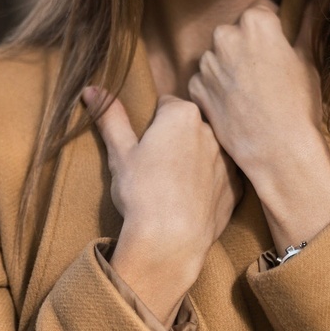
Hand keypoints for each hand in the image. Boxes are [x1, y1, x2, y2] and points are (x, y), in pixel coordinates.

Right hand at [83, 87, 241, 323]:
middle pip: (188, 127)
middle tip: (154, 168)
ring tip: (170, 188)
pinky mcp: (236, 187)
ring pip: (205, 151)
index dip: (151, 125)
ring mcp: (227, 159)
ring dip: (192, 160)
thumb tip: (92, 89)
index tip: (143, 147)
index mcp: (183, 114)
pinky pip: (219, 177)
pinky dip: (207, 184)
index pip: (165, 105)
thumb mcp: (119, 152)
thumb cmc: (142, 193)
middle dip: (174, 139)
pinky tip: (189, 201)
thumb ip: (110, 117)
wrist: (171, 241)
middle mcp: (211, 131)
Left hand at [186, 0, 324, 179]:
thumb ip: (306, 25)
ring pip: (218, 55)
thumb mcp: (308, 61)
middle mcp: (226, 35)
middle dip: (247, 45)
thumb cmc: (300, 105)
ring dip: (229, 66)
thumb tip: (317, 0)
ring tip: (251, 92)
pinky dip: (217, 88)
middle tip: (265, 72)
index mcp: (256, 22)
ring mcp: (207, 62)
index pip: (261, 10)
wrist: (279, 151)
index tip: (279, 48)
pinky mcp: (196, 87)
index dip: (272, 29)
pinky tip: (236, 104)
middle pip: (235, 31)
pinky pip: (205, 79)